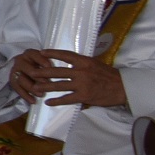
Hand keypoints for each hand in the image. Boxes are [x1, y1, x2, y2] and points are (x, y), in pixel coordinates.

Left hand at [9, 48, 127, 108]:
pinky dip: (57, 101)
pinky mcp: (84, 96)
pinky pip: (67, 99)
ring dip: (45, 87)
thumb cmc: (109, 76)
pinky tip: (48, 102)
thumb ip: (82, 64)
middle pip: (57, 71)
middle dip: (42, 72)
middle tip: (31, 72)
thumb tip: (69, 63)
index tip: (41, 52)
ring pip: (59, 85)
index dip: (52, 53)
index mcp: (84, 61)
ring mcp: (82, 84)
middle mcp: (81, 71)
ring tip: (34, 87)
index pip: (65, 55)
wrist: (123, 88)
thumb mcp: (95, 64)